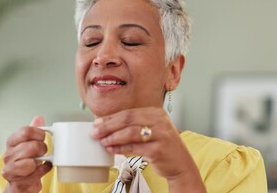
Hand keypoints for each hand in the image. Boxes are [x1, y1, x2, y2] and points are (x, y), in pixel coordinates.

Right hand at [2, 116, 51, 192]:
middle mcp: (8, 155)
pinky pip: (35, 174)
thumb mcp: (29, 144)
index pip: (26, 131)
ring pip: (31, 162)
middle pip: (32, 146)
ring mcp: (10, 169)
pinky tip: (41, 170)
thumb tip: (38, 118)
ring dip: (41, 162)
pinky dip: (42, 171)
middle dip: (42, 149)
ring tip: (40, 161)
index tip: (43, 136)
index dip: (39, 133)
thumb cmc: (26, 161)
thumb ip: (33, 131)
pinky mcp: (16, 183)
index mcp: (11, 142)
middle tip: (43, 151)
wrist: (21, 183)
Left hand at [91, 107, 205, 191]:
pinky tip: (112, 149)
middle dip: (108, 126)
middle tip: (95, 132)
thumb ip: (133, 125)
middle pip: (128, 120)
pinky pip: (134, 148)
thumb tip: (106, 124)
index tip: (96, 123)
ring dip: (113, 137)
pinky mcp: (159, 149)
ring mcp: (161, 135)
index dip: (110, 118)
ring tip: (102, 141)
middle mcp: (160, 121)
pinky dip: (120, 149)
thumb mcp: (151, 129)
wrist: (181, 164)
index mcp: (156, 112)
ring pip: (130, 133)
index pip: (128, 112)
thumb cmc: (162, 146)